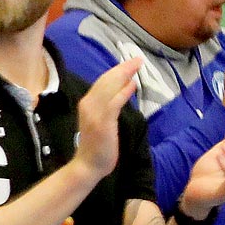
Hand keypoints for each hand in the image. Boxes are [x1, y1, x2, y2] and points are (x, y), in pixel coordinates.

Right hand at [74, 57, 141, 178]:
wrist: (88, 165)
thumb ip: (107, 106)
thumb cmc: (96, 145)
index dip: (117, 70)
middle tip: (137, 58)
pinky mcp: (103, 122)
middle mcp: (88, 104)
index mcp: (87, 103)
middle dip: (123, 68)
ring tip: (137, 65)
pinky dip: (123, 92)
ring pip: (110, 87)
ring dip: (124, 74)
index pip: (102, 81)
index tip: (129, 62)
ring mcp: (95, 113)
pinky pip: (114, 103)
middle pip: (106, 80)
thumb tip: (122, 90)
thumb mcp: (100, 120)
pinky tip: (133, 84)